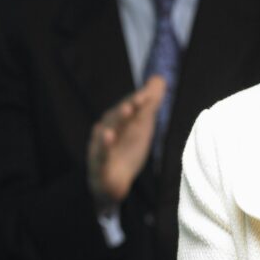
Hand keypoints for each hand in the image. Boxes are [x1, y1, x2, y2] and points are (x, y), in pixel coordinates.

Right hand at [88, 76, 165, 209]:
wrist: (112, 182)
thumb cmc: (126, 149)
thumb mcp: (141, 127)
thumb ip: (149, 104)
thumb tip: (159, 78)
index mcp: (119, 121)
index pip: (129, 108)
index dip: (139, 100)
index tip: (151, 91)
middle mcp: (108, 130)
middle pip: (118, 118)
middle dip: (128, 107)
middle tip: (138, 100)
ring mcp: (102, 147)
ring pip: (107, 133)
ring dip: (117, 121)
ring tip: (127, 110)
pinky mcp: (100, 166)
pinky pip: (101, 155)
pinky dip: (104, 146)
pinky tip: (108, 137)